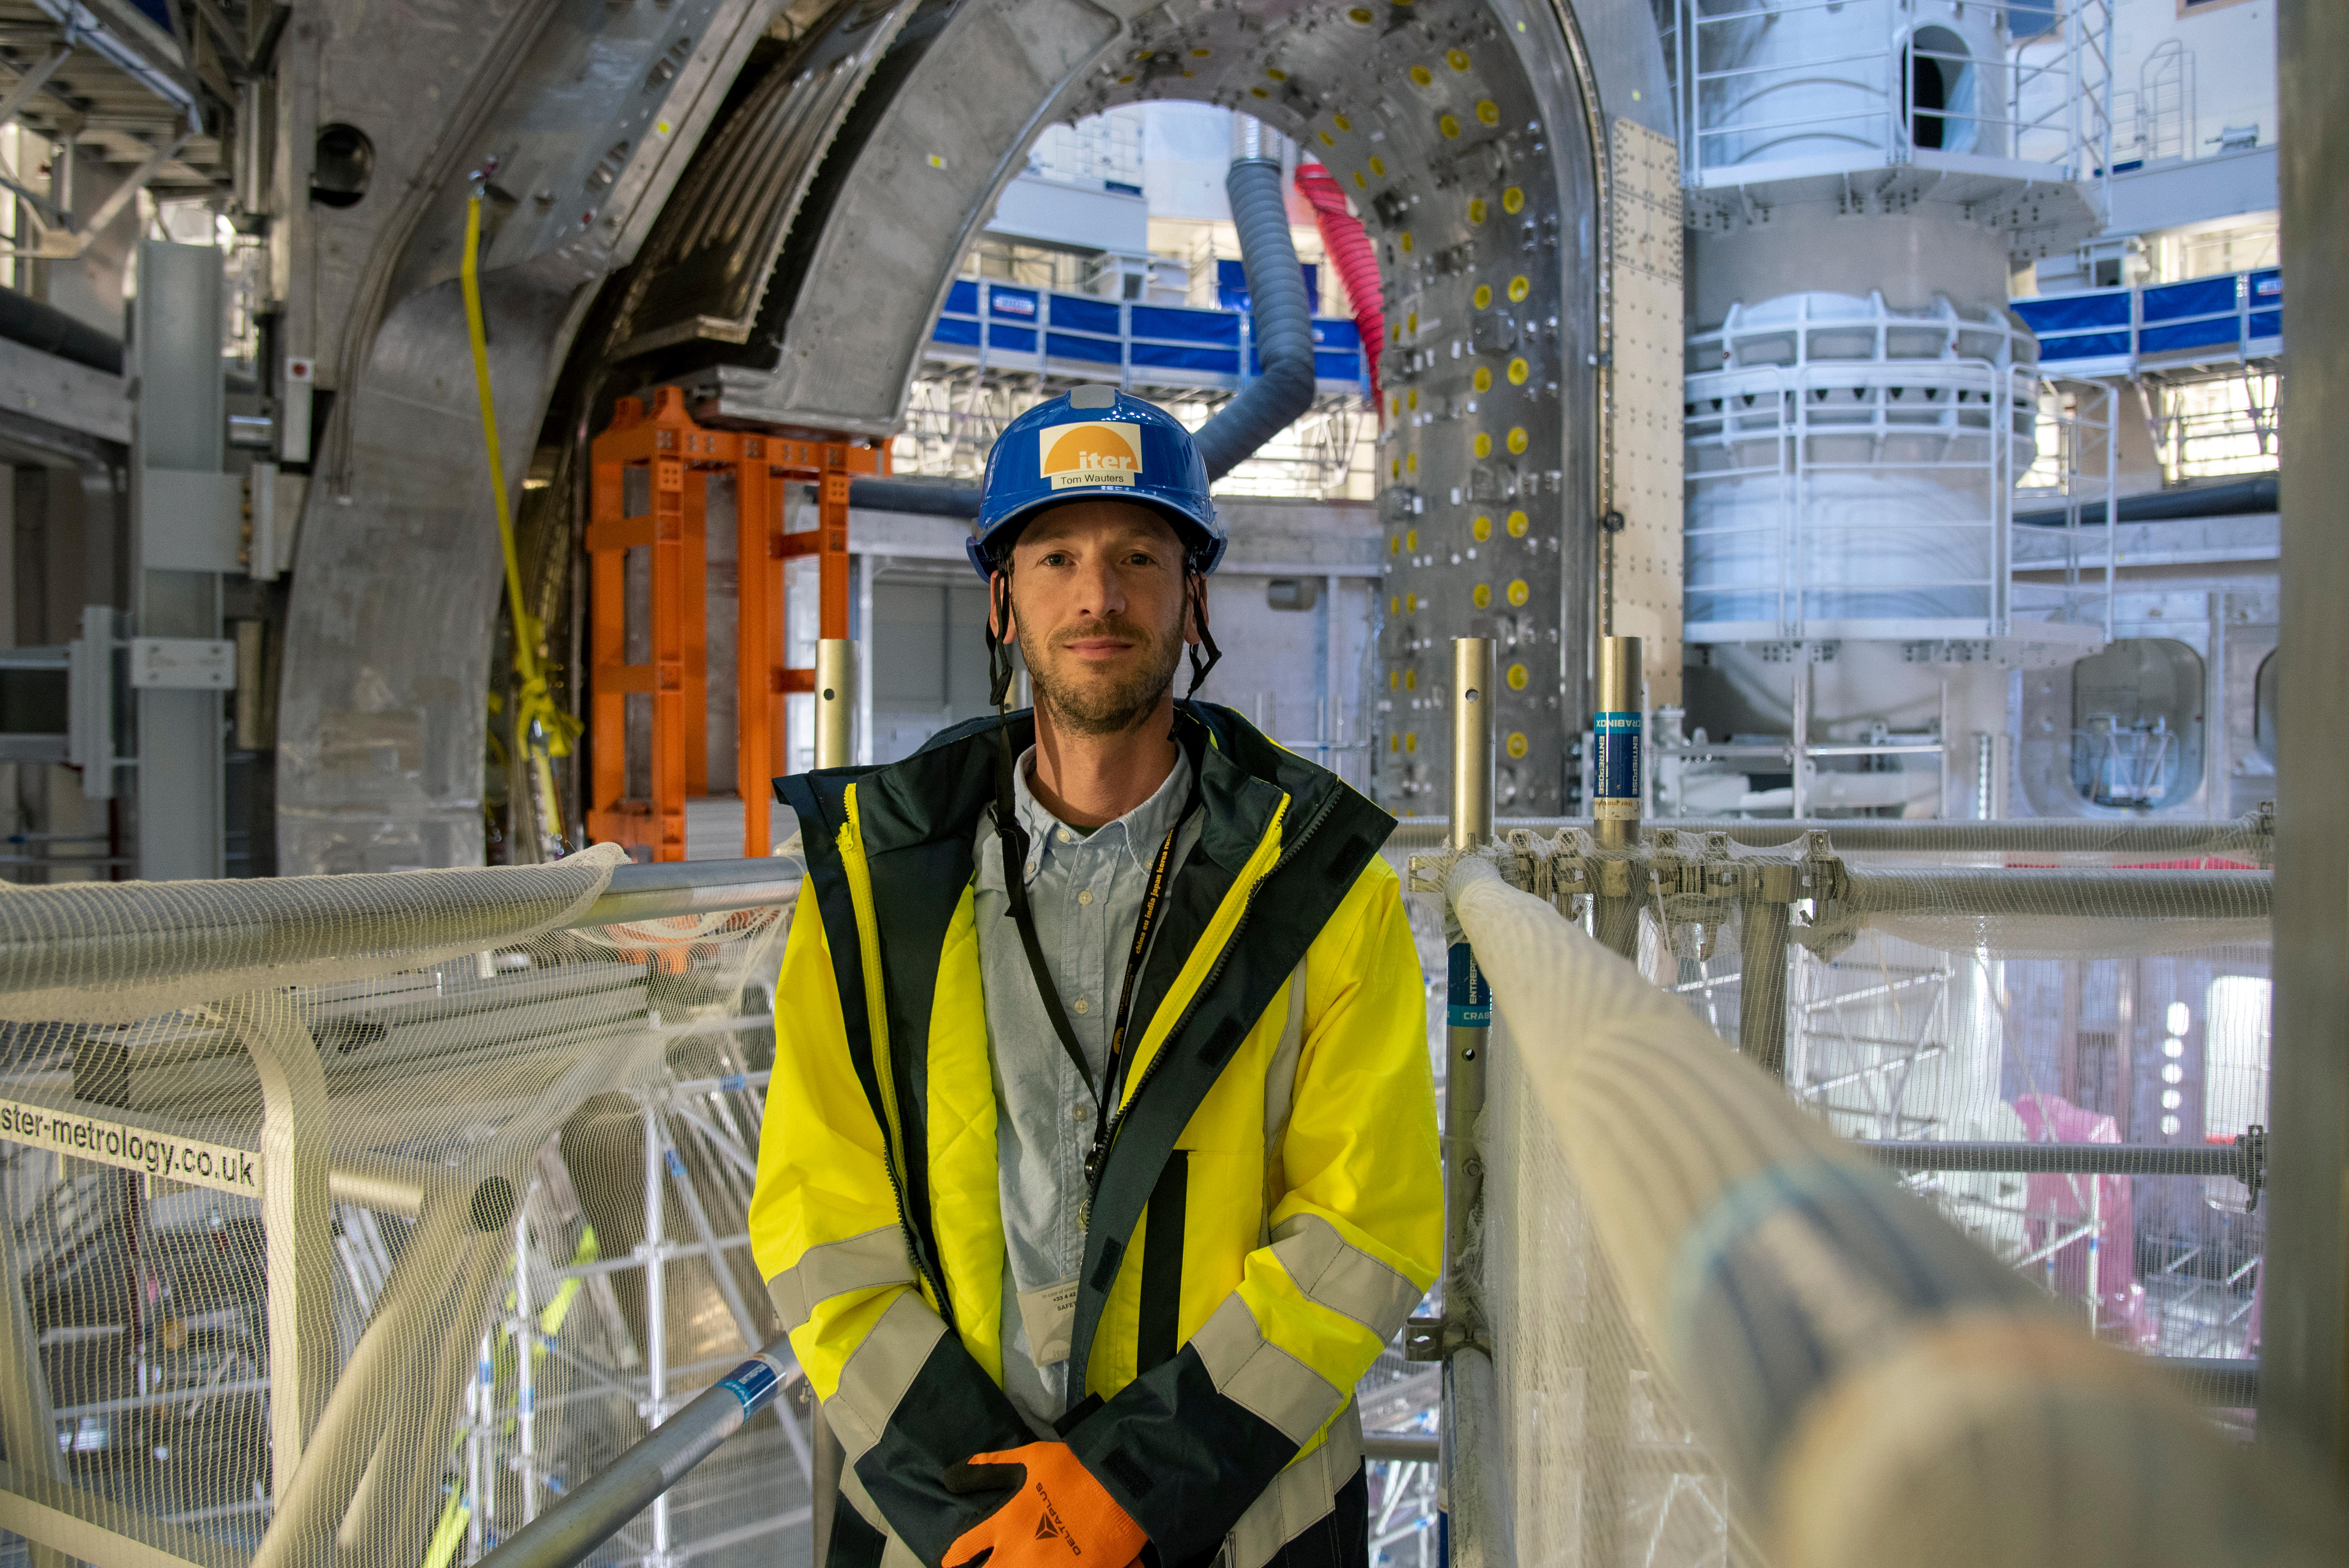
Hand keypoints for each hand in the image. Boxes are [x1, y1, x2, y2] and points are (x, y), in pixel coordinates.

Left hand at [941, 1441, 1145, 1567]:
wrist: (1121, 1489)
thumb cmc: (1074, 1471)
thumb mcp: (1030, 1460)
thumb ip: (991, 1468)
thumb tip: (950, 1476)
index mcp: (1004, 1525)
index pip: (962, 1551)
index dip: (953, 1558)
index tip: (952, 1561)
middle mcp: (1015, 1554)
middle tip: (981, 1567)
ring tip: (1012, 1565)